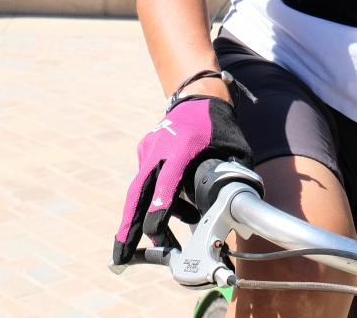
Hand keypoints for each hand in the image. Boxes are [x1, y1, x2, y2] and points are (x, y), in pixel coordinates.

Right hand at [112, 95, 250, 267]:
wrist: (197, 98)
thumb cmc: (219, 127)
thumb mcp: (235, 149)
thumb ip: (233, 177)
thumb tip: (236, 208)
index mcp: (183, 147)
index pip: (168, 182)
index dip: (161, 208)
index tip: (155, 232)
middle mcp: (159, 149)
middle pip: (139, 193)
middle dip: (129, 228)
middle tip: (119, 257)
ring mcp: (148, 150)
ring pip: (141, 193)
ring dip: (144, 222)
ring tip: (163, 245)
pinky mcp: (144, 152)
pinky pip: (148, 183)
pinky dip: (159, 202)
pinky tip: (180, 214)